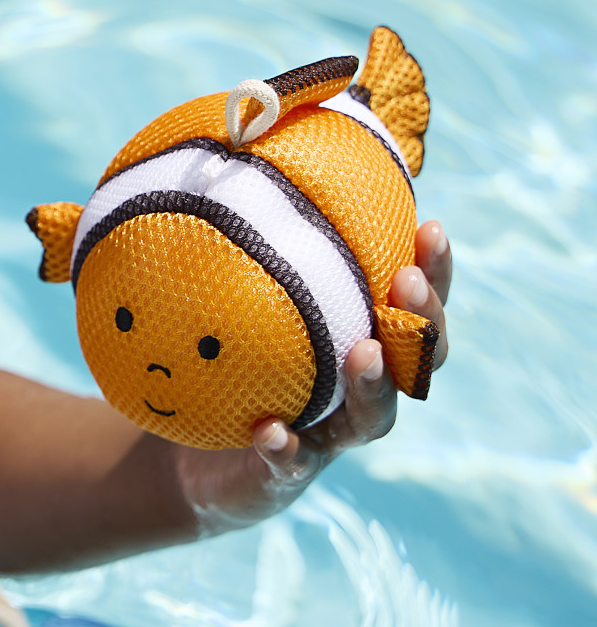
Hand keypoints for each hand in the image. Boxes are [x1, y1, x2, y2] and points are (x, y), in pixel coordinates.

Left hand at [174, 219, 451, 536]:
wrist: (193, 454)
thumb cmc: (226, 360)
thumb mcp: (232, 299)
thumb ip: (239, 244)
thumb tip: (214, 152)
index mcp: (360, 340)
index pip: (413, 305)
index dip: (433, 271)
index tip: (429, 226)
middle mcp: (358, 390)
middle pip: (415, 361)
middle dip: (420, 320)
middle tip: (405, 280)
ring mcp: (327, 435)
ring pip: (371, 417)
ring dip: (374, 385)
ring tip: (363, 352)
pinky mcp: (285, 474)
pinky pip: (291, 463)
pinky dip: (286, 448)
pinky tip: (271, 430)